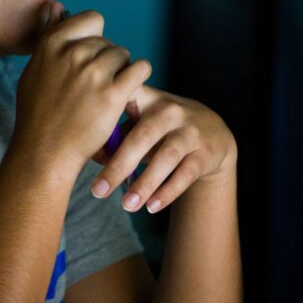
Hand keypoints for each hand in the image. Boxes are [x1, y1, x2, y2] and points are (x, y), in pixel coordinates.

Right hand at [13, 2, 152, 177]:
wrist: (45, 151)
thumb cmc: (38, 113)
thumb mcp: (34, 69)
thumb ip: (47, 34)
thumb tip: (57, 4)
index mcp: (53, 43)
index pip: (92, 19)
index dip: (95, 39)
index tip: (89, 60)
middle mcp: (73, 53)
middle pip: (108, 41)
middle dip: (106, 60)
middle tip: (95, 86)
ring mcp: (94, 73)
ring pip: (124, 55)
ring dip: (121, 71)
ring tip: (108, 92)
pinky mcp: (113, 93)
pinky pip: (140, 69)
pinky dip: (138, 78)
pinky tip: (128, 92)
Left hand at [90, 84, 237, 212]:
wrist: (214, 134)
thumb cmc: (163, 129)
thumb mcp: (143, 123)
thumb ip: (117, 134)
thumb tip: (89, 155)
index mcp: (149, 100)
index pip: (127, 95)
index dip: (112, 100)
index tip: (92, 116)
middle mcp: (170, 112)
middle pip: (142, 137)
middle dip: (118, 166)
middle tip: (98, 191)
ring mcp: (190, 132)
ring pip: (166, 158)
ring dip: (144, 184)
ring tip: (126, 206)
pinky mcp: (204, 153)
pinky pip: (185, 175)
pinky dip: (167, 192)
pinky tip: (151, 207)